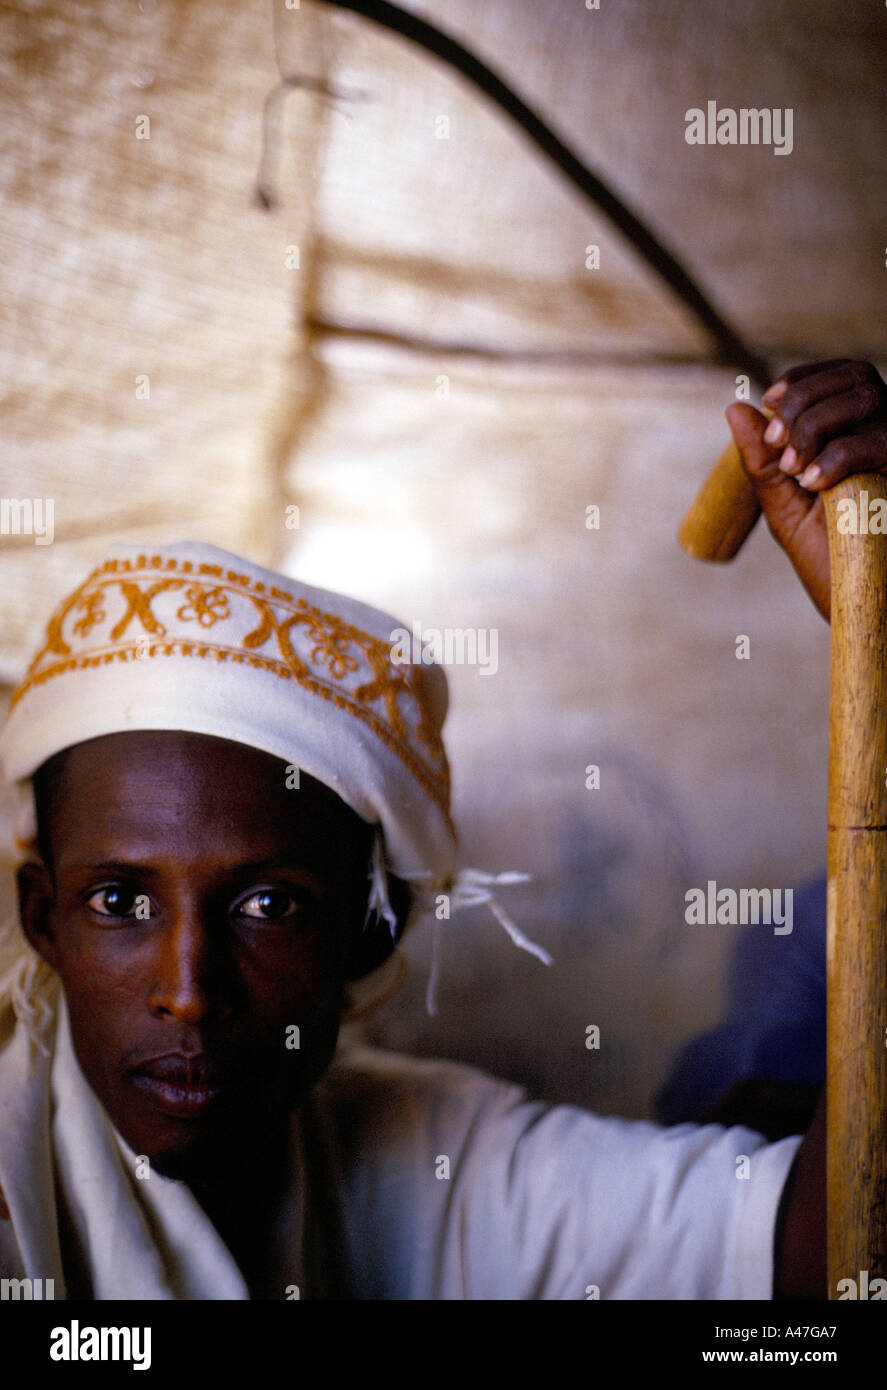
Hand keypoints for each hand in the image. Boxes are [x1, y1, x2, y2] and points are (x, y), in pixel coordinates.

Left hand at [726, 360, 886, 620]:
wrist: (867, 607)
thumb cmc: (831, 561)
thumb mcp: (786, 508)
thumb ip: (762, 462)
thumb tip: (735, 409)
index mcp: (858, 434)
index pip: (839, 376)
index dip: (804, 379)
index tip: (770, 402)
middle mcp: (884, 435)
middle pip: (854, 376)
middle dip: (804, 401)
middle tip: (777, 442)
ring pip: (867, 398)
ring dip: (817, 424)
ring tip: (795, 470)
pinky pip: (877, 442)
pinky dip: (837, 455)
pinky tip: (813, 482)